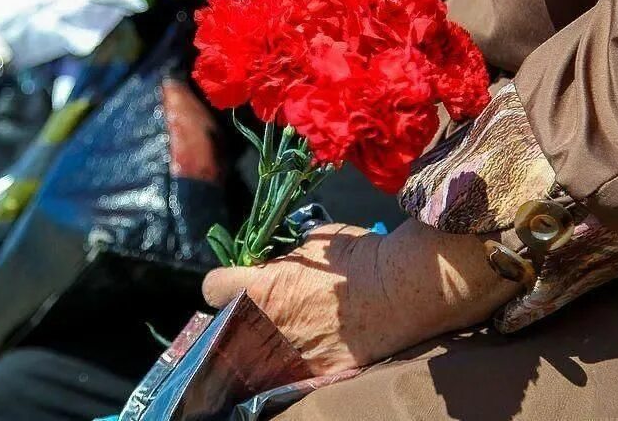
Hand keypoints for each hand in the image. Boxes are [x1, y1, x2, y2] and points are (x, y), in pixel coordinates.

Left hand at [202, 221, 516, 375]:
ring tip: (288, 333)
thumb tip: (281, 260)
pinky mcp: (319, 377)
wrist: (402, 289)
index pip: (214, 288)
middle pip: (230, 330)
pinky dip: (298, 364)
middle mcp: (268, 330)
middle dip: (243, 318)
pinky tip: (313, 350)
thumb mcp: (313, 241)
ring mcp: (292, 359)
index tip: (236, 279)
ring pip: (258, 361)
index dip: (224, 281)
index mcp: (262, 290)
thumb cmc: (357, 257)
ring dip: (266, 346)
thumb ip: (287, 256)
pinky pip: (294, 374)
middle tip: (263, 309)